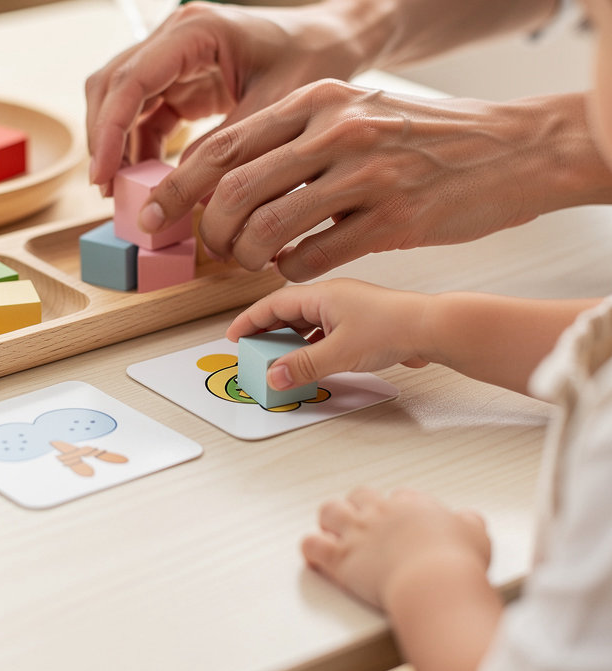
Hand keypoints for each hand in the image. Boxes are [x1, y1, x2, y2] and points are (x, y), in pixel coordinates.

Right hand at [85, 0, 361, 191]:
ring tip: (123, 193)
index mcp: (195, 30)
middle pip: (112, 86)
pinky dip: (139, 147)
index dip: (109, 130)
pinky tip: (148, 180)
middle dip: (104, 140)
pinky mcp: (181, 80)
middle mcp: (174, 36)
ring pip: (121, 101)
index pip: (130, 80)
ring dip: (117, 146)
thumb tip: (181, 191)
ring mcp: (174, 57)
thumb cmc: (314, 59)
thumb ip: (226, 146)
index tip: (102, 176)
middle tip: (107, 191)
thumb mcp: (274, 107)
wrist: (336, 39)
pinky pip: (145, 114)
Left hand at [141, 81, 557, 280]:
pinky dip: (291, 269)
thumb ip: (292, 138)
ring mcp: (366, 173)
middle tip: (208, 247)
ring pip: (269, 226)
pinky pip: (315, 256)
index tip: (156, 215)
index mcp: (316, 99)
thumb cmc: (422, 135)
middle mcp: (336, 129)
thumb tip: (225, 180)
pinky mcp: (393, 217)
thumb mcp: (353, 110)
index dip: (181, 185)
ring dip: (246, 255)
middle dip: (208, 228)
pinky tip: (295, 264)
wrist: (510, 147)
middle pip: (236, 188)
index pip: (225, 144)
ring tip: (250, 260)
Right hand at [226, 278, 432, 390]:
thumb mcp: (341, 352)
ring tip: (277, 360)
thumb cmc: (394, 328)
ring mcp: (347, 309)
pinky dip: (310, 346)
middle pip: (287, 312)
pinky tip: (311, 361)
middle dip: (267, 332)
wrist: (435, 329)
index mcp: (322, 294)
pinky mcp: (361, 324)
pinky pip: (324, 332)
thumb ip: (304, 366)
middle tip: (251, 352)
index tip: (234, 336)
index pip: (273, 304)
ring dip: (289, 341)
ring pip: (306, 323)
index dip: (250, 320)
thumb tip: (274, 377)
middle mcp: (332, 297)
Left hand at [301, 487, 491, 611]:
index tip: (402, 522)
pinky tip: (314, 554)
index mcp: (413, 505)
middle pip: (361, 496)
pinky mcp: (341, 558)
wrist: (434, 581)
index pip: (401, 496)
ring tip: (332, 531)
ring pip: (331, 511)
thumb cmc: (458, 561)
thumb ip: (470, 524)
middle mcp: (381, 513)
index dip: (399, 509)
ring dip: (330, 520)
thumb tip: (470, 520)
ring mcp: (357, 533)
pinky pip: (313, 545)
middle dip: (361, 507)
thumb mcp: (476, 536)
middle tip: (364, 523)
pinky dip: (311, 549)